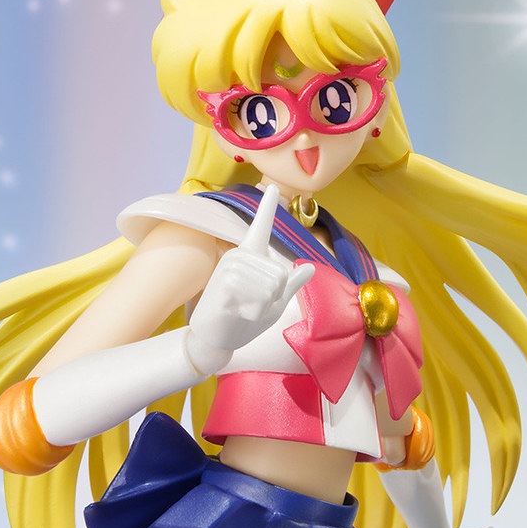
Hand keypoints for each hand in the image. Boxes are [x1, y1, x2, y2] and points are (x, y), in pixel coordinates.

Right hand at [188, 185, 313, 368]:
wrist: (216, 340)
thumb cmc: (245, 321)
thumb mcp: (274, 303)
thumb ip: (291, 284)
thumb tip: (310, 265)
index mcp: (252, 257)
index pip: (261, 227)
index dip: (268, 207)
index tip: (272, 187)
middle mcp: (239, 256)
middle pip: (279, 274)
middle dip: (273, 298)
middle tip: (252, 306)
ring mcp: (228, 268)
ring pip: (268, 285)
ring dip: (262, 306)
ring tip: (244, 309)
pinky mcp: (221, 284)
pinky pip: (253, 294)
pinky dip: (252, 311)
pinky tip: (237, 314)